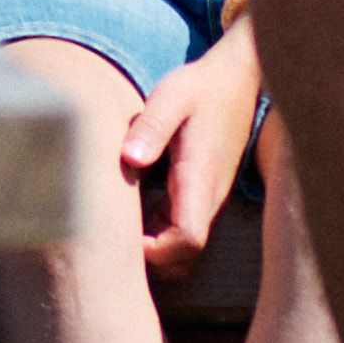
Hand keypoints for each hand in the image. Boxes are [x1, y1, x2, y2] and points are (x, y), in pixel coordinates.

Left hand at [115, 23, 268, 268]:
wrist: (237, 81)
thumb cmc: (200, 88)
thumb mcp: (171, 97)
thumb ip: (151, 127)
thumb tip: (130, 158)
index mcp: (200, 179)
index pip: (187, 239)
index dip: (155, 251)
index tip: (119, 239)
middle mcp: (208, 198)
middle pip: (184, 257)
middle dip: (149, 261)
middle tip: (106, 239)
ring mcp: (205, 200)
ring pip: (182, 249)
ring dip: (150, 248)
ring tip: (111, 226)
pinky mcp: (199, 196)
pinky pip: (178, 231)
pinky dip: (153, 232)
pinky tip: (126, 209)